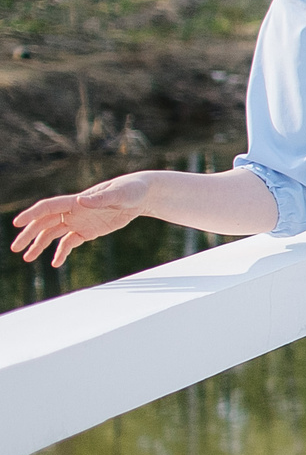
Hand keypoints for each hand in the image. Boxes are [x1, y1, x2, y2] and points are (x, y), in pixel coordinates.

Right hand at [12, 172, 151, 266]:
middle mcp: (73, 211)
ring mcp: (79, 221)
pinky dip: (62, 252)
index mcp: (76, 201)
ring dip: (39, 245)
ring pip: (53, 234)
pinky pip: (70, 242)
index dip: (32, 214)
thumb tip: (81, 201)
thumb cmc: (131, 190)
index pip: (48, 207)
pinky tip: (56, 264)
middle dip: (29, 235)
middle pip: (45, 223)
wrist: (142, 195)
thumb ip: (101, 198)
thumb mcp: (119, 194)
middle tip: (15, 248)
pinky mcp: (88, 231)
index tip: (16, 223)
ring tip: (27, 258)